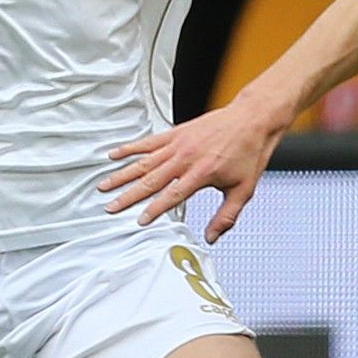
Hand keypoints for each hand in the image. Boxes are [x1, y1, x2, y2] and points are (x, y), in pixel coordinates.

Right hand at [99, 96, 288, 239]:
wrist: (253, 119)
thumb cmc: (250, 153)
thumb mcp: (244, 190)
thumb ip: (227, 216)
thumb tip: (212, 237)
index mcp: (202, 173)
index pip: (172, 196)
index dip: (155, 210)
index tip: (139, 221)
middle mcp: (186, 158)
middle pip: (151, 180)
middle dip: (129, 195)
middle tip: (110, 207)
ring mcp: (179, 144)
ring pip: (144, 161)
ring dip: (123, 174)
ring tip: (103, 185)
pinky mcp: (176, 132)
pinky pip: (149, 142)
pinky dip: (130, 148)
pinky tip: (114, 154)